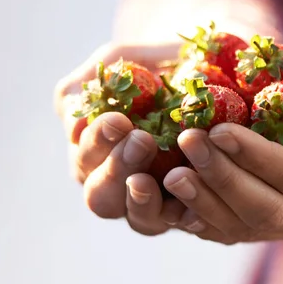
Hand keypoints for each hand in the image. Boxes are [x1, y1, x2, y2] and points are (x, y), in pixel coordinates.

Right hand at [54, 42, 186, 235]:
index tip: (119, 120)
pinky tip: (194, 207)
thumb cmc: (157, 66)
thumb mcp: (124, 60)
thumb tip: (74, 113)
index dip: (97, 139)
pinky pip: (181, 223)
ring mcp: (151, 201)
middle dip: (116, 169)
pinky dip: (185, 217)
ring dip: (143, 201)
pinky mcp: (186, 211)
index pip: (85, 153)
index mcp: (95, 148)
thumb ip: (96, 80)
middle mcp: (115, 181)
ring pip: (137, 219)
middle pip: (101, 196)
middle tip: (142, 141)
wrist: (208, 74)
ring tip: (161, 179)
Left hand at [147, 48, 282, 242]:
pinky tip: (174, 198)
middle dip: (222, 178)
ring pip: (246, 226)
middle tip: (186, 144)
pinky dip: (205, 214)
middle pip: (267, 210)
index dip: (257, 157)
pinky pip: (236, 227)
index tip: (219, 129)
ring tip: (170, 174)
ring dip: (205, 201)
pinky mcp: (277, 218)